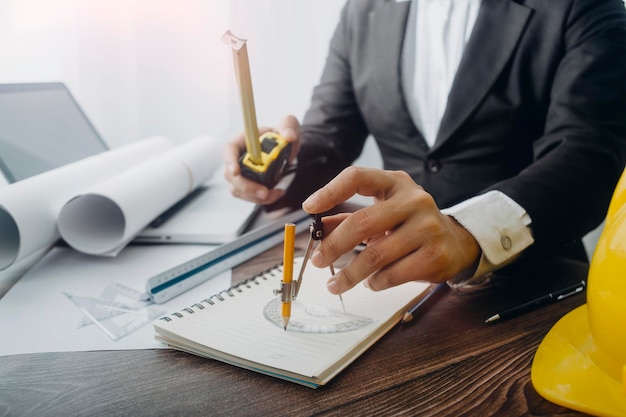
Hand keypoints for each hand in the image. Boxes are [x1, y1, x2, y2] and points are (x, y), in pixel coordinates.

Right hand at [223, 115, 300, 204]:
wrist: (287, 150)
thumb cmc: (282, 135)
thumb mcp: (288, 125)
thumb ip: (289, 126)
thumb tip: (289, 136)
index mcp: (243, 140)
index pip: (229, 149)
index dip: (229, 161)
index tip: (235, 172)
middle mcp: (237, 158)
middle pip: (231, 175)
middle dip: (247, 187)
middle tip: (265, 192)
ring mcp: (240, 174)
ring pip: (239, 190)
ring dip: (255, 196)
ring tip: (275, 194)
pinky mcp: (247, 186)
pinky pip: (248, 196)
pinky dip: (262, 200)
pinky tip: (275, 194)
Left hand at [302, 167, 480, 293]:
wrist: (456, 242)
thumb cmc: (409, 224)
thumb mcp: (382, 212)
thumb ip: (350, 218)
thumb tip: (317, 228)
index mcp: (395, 183)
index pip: (357, 177)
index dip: (330, 191)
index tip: (309, 208)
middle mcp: (413, 200)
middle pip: (362, 222)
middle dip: (333, 246)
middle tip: (316, 261)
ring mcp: (427, 227)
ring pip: (375, 256)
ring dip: (349, 274)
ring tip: (334, 283)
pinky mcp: (435, 255)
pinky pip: (392, 275)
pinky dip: (374, 283)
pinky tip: (370, 283)